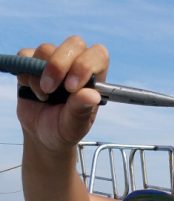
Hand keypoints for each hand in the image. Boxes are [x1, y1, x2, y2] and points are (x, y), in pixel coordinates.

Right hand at [16, 36, 108, 151]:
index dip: (85, 65)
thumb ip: (81, 110)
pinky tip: (32, 91)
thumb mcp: (73, 125)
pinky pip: (26, 56)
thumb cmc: (64, 129)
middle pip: (74, 44)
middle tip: (51, 90)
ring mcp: (54, 60)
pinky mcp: (32, 62)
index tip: (72, 87)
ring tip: (44, 97)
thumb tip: (92, 95)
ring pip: (46, 49)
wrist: (42, 135)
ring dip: (41, 75)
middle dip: (60, 65)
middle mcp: (76, 63)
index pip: (98, 54)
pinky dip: (26, 75)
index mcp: (94, 77)